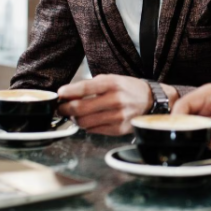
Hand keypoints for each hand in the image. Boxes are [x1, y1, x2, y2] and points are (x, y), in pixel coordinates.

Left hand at [57, 75, 176, 135]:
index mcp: (112, 83)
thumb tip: (67, 95)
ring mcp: (117, 116)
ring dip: (75, 119)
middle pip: (79, 108)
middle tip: (61, 108)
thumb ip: (90, 86)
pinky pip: (93, 130)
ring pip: (84, 122)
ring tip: (75, 115)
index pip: (83, 88)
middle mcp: (115, 100)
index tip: (59, 94)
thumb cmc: (128, 89)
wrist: (150, 101)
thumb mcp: (111, 79)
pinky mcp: (118, 129)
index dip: (67, 93)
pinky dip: (87, 126)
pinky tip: (90, 120)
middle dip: (65, 109)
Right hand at [171, 84, 210, 154]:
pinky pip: (199, 143)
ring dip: (203, 142)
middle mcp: (202, 107)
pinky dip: (209, 147)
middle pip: (183, 121)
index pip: (182, 105)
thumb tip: (194, 133)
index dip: (177, 120)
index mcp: (207, 95)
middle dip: (193, 134)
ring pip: (191, 135)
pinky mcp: (208, 133)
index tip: (180, 134)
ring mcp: (204, 121)